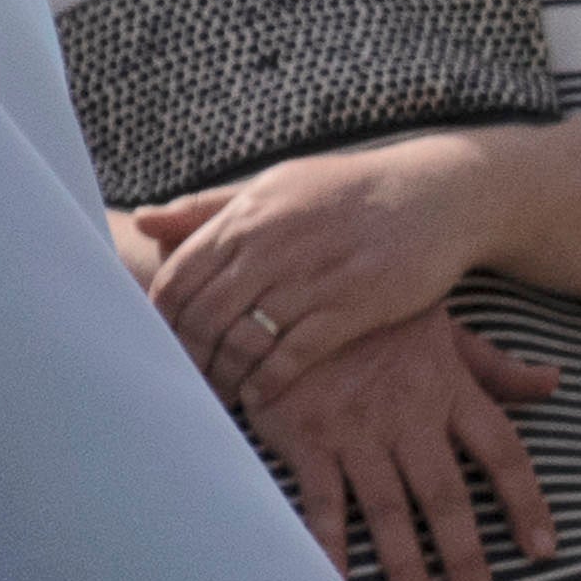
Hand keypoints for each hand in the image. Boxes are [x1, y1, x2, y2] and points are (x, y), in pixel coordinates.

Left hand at [137, 135, 498, 396]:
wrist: (436, 194)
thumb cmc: (346, 192)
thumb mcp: (276, 185)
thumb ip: (209, 208)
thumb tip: (144, 221)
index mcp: (248, 216)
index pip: (179, 277)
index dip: (159, 320)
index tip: (155, 346)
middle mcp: (273, 245)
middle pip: (204, 315)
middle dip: (186, 357)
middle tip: (180, 384)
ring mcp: (313, 275)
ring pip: (243, 340)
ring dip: (223, 376)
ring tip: (216, 396)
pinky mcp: (352, 304)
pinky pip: (293, 354)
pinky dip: (268, 381)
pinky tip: (258, 395)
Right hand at [238, 304, 571, 580]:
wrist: (288, 287)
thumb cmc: (369, 310)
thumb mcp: (440, 326)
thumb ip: (494, 366)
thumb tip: (554, 382)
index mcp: (447, 388)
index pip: (502, 453)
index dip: (526, 503)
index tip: (543, 551)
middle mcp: (407, 416)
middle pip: (447, 495)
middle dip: (466, 555)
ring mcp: (355, 430)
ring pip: (388, 508)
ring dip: (406, 564)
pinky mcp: (305, 437)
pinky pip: (321, 500)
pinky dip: (329, 542)